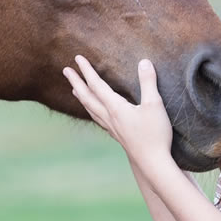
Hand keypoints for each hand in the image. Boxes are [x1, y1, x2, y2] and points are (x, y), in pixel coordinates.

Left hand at [62, 56, 174, 173]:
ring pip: (90, 109)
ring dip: (81, 97)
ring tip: (74, 90)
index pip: (96, 85)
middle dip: (76, 82)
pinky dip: (91, 111)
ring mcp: (111, 128)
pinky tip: (95, 112)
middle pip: (87, 97)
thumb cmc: (154, 134)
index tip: (77, 58)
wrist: (152, 163)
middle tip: (65, 71)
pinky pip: (98, 119)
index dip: (87, 70)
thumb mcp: (154, 105)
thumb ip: (148, 82)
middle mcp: (109, 117)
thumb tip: (144, 61)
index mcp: (115, 108)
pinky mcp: (117, 135)